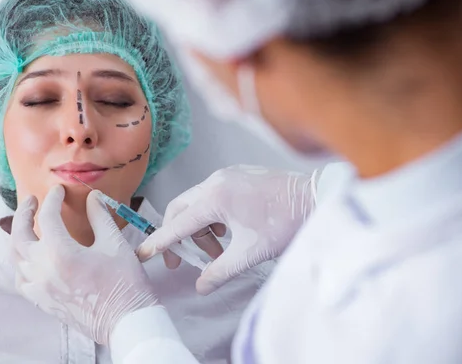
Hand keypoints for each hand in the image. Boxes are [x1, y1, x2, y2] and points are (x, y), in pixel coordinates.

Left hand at [11, 185, 158, 344]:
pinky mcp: (42, 301)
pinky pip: (21, 279)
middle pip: (19, 235)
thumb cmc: (124, 282)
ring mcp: (39, 288)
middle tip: (31, 200)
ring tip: (27, 226)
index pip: (48, 217)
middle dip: (23, 213)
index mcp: (60, 253)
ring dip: (18, 237)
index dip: (53, 199)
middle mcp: (42, 270)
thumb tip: (93, 198)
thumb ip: (100, 217)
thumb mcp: (115, 243)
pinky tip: (29, 258)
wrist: (125, 320)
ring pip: (16, 257)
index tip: (59, 190)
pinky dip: (21, 263)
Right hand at [136, 165, 316, 294]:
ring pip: (197, 202)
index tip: (143, 254)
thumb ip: (220, 271)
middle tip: (183, 260)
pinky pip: (212, 195)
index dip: (159, 241)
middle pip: (181, 209)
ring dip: (198, 228)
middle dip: (177, 235)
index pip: (177, 223)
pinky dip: (211, 216)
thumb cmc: (285, 223)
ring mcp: (227, 175)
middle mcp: (216, 181)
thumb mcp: (250, 253)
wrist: (318, 198)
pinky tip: (227, 232)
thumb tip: (201, 286)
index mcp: (215, 197)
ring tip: (216, 251)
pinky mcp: (238, 175)